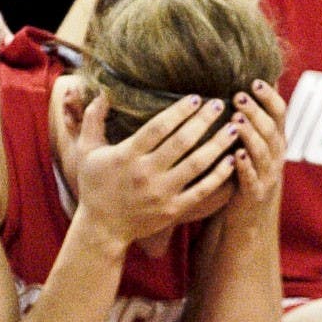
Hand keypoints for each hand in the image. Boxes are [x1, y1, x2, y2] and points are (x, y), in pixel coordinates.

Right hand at [73, 93, 241, 251]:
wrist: (102, 229)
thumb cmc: (96, 186)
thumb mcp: (87, 151)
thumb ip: (93, 120)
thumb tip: (102, 92)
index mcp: (127, 155)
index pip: (158, 128)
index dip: (179, 111)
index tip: (197, 98)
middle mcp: (146, 173)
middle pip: (181, 142)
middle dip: (203, 121)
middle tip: (219, 104)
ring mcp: (162, 192)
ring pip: (197, 164)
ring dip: (217, 144)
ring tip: (234, 127)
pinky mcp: (174, 209)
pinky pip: (202, 190)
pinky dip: (219, 175)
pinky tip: (232, 159)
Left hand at [216, 80, 286, 229]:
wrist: (248, 214)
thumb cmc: (247, 168)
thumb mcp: (255, 140)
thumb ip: (256, 114)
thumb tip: (259, 77)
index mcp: (276, 138)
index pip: (279, 112)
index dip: (269, 96)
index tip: (254, 82)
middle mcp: (276, 154)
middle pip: (269, 128)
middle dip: (255, 111)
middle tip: (238, 96)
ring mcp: (268, 174)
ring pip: (262, 151)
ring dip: (249, 134)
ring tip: (236, 120)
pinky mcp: (255, 193)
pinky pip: (252, 178)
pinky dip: (245, 166)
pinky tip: (235, 155)